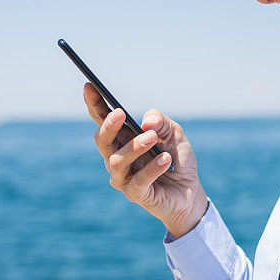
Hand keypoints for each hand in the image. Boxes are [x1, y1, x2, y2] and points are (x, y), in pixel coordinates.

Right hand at [83, 83, 209, 238]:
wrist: (190, 191)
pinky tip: (166, 159)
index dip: (94, 104)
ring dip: (135, 146)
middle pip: (102, 141)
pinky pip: (139, 181)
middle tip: (120, 113)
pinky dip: (153, 168)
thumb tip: (146, 122)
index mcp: (123, 139)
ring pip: (117, 161)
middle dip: (108, 126)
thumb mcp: (174, 133)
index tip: (89, 85)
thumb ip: (160, 121)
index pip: (102, 120)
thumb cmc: (176, 158)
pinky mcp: (136, 195)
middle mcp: (117, 157)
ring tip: (153, 138)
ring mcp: (124, 178)